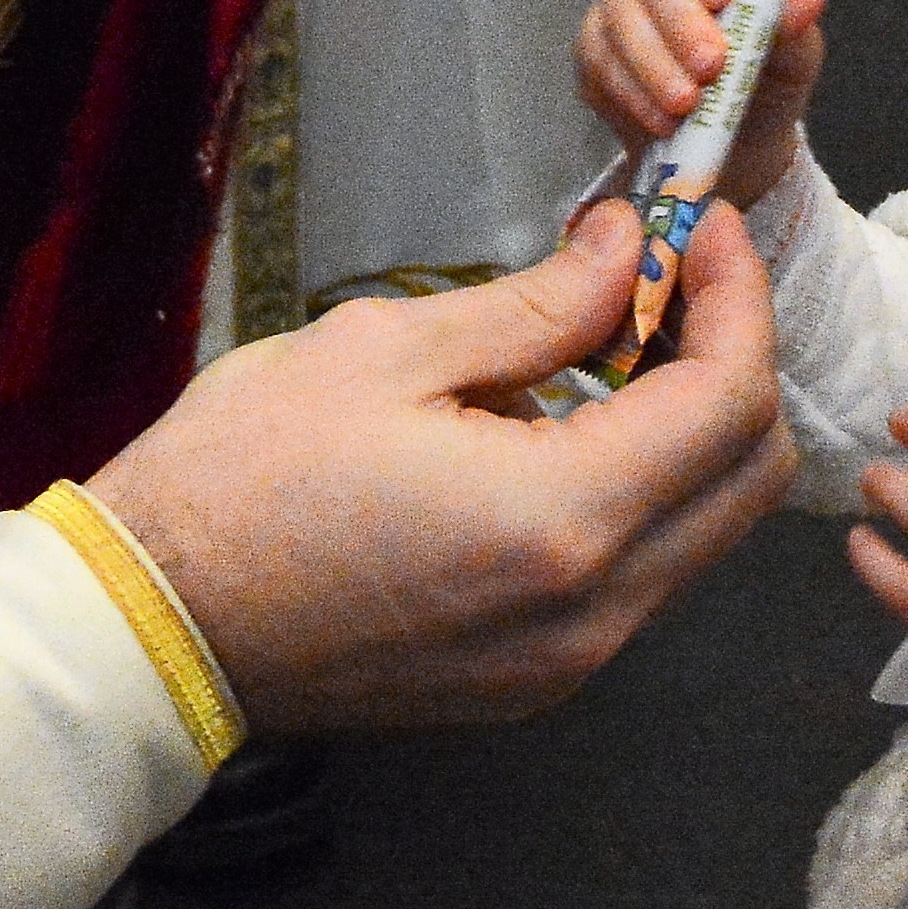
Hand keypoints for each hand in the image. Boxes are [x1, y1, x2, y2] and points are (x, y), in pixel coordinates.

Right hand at [85, 197, 793, 731]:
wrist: (157, 625)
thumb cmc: (242, 478)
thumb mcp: (386, 350)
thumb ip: (537, 303)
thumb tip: (630, 248)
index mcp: (564, 519)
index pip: (729, 399)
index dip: (738, 296)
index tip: (700, 228)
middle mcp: (595, 609)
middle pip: (750, 477)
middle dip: (733, 360)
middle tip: (669, 281)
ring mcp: (570, 660)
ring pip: (704, 532)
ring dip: (687, 430)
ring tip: (607, 345)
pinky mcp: (535, 681)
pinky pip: (639, 577)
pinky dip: (638, 493)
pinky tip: (558, 430)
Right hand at [573, 0, 827, 198]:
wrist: (736, 140)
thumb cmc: (768, 78)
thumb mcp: (795, 54)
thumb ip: (795, 22)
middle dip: (682, 22)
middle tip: (711, 66)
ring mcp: (624, 3)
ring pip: (623, 17)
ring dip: (655, 64)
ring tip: (687, 104)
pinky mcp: (596, 47)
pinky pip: (601, 61)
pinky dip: (632, 93)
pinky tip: (661, 120)